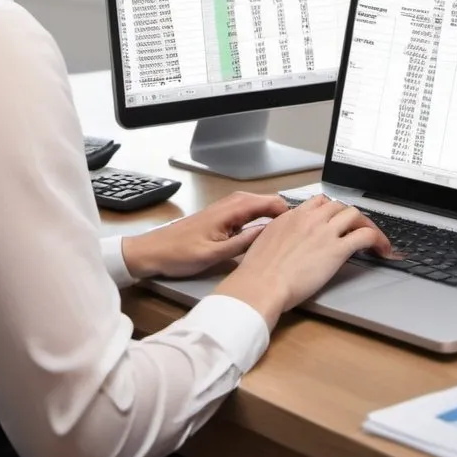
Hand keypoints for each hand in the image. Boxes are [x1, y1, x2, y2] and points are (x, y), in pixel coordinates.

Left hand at [121, 191, 288, 279]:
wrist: (154, 251)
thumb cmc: (180, 254)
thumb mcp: (215, 255)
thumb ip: (244, 243)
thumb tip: (269, 233)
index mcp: (230, 210)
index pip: (268, 202)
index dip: (287, 211)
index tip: (302, 224)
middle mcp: (230, 203)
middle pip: (265, 201)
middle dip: (283, 212)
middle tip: (300, 229)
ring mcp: (225, 208)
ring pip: (257, 206)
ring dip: (272, 214)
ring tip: (288, 230)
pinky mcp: (221, 216)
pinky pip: (248, 212)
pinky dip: (260, 218)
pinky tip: (265, 231)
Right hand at [213, 195, 393, 329]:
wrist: (262, 283)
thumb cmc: (258, 270)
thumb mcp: (266, 239)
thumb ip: (280, 232)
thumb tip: (286, 237)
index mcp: (292, 215)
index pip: (319, 202)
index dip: (330, 210)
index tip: (334, 219)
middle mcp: (311, 218)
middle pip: (339, 206)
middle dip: (348, 217)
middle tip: (354, 230)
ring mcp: (325, 232)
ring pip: (354, 214)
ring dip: (365, 224)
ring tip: (371, 238)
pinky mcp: (337, 249)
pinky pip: (365, 235)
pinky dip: (378, 239)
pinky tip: (382, 249)